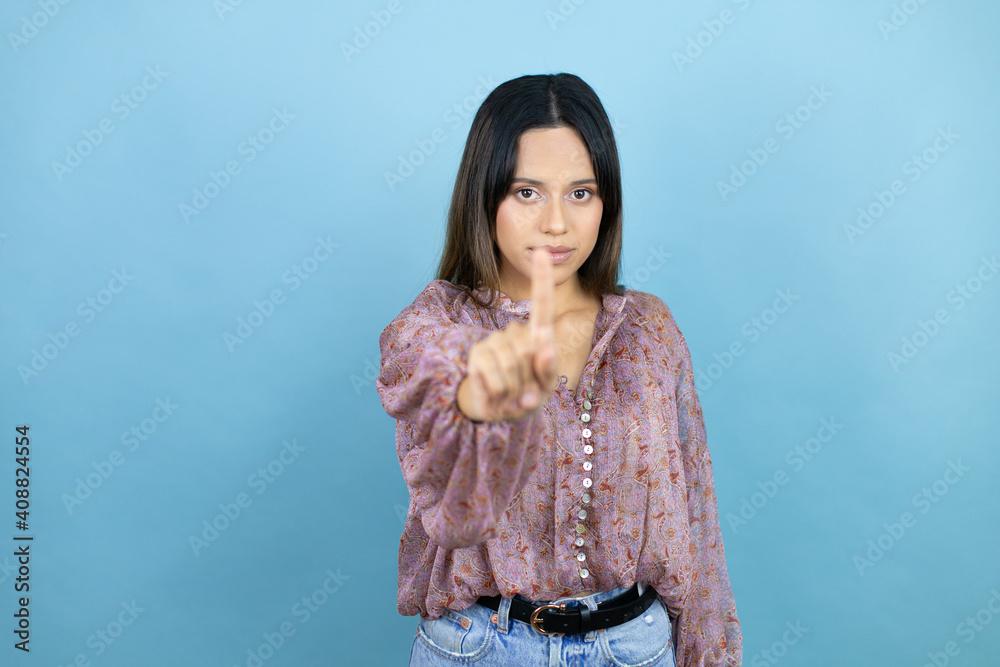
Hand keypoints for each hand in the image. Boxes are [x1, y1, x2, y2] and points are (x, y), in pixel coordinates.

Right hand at [457, 247, 558, 422]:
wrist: (498, 411)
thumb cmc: (528, 395)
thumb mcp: (545, 387)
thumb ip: (548, 371)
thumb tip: (543, 349)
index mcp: (537, 336)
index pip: (542, 304)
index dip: (542, 279)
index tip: (543, 252)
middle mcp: (515, 333)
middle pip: (530, 352)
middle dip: (531, 380)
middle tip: (525, 391)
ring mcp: (493, 341)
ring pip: (513, 366)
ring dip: (516, 391)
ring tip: (512, 395)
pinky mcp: (477, 355)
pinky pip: (497, 379)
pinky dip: (502, 397)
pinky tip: (498, 397)